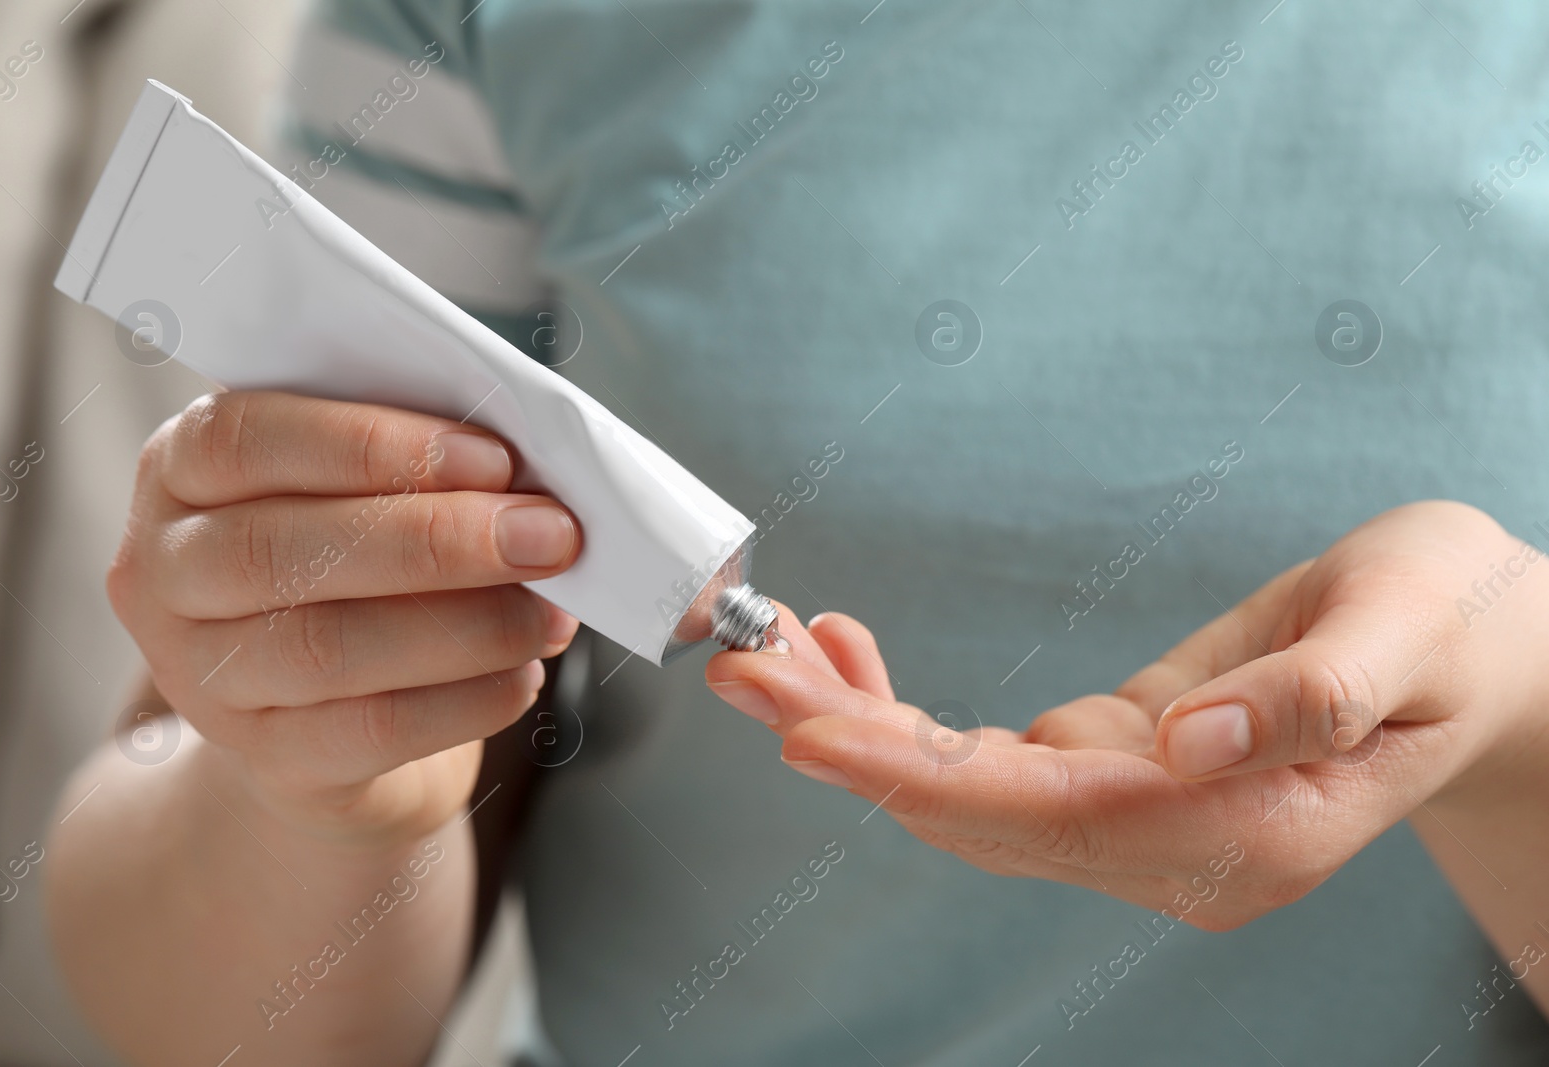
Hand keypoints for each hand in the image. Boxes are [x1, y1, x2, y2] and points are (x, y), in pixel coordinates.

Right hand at [108, 391, 579, 845]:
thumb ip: (414, 463)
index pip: (245, 438)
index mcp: (180, 470)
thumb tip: (527, 472)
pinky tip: (522, 678)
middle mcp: (165, 573)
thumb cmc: (362, 565)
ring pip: (327, 647)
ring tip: (551, 612)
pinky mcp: (265, 760)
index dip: (373, 445)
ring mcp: (201, 677)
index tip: (495, 459)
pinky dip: (463, 702)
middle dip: (436, 539)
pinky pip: (369, 730)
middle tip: (551, 535)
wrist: (334, 718)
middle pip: (282, 550)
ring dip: (467, 625)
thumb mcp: (365, 491)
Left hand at [705, 501, 1548, 927]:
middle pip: (980, 812)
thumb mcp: (1409, 629)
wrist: (1478, 653)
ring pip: (968, 792)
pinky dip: (910, 716)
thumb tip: (1181, 746)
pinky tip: (852, 659)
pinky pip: (992, 762)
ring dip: (860, 724)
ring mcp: (1145, 823)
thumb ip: (1309, 696)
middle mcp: (1182, 849)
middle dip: (853, 740)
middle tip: (743, 664)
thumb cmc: (1457, 628)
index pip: (1049, 815)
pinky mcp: (1121, 778)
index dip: (917, 773)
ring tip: (767, 650)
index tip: (809, 729)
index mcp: (1249, 830)